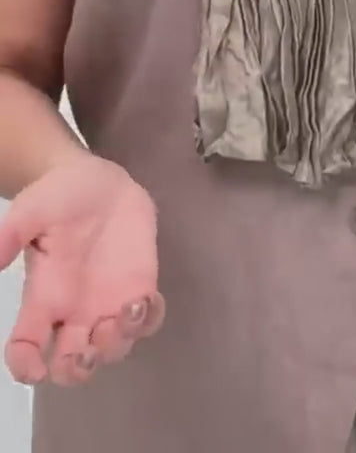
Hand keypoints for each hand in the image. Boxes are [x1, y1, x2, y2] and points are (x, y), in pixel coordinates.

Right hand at [0, 156, 163, 386]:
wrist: (101, 180)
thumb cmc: (60, 196)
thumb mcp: (30, 209)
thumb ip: (11, 233)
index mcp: (43, 297)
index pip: (25, 347)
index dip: (25, 366)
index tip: (34, 371)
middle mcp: (74, 310)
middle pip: (70, 363)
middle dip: (77, 369)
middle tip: (87, 350)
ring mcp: (108, 302)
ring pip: (110, 349)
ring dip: (115, 345)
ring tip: (123, 313)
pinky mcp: (138, 287)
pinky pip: (146, 320)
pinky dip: (148, 320)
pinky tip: (146, 300)